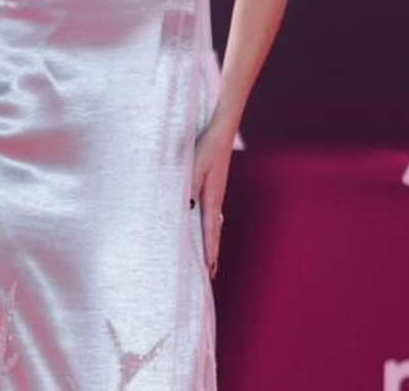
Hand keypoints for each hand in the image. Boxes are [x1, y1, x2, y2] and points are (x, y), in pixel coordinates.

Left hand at [190, 120, 234, 278]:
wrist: (221, 133)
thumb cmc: (206, 149)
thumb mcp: (195, 166)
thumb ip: (190, 185)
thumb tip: (187, 206)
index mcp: (211, 198)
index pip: (210, 231)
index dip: (209, 251)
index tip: (210, 271)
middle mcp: (215, 200)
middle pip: (214, 233)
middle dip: (212, 254)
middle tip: (212, 275)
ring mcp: (216, 194)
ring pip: (213, 225)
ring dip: (211, 242)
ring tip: (211, 259)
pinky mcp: (213, 187)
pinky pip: (211, 215)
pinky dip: (210, 228)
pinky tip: (209, 229)